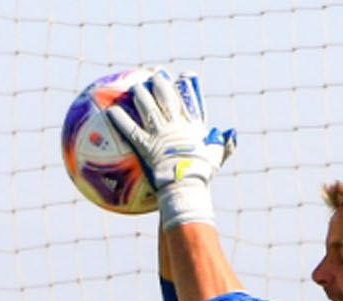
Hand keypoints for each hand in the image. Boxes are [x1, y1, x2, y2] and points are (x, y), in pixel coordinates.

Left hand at [107, 71, 235, 228]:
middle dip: (160, 83)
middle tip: (154, 74)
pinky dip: (120, 120)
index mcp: (191, 127)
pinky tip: (110, 111)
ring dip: (140, 95)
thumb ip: (224, 145)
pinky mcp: (145, 146)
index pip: (188, 101)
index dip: (184, 86)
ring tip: (134, 86)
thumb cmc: (202, 176)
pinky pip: (130, 130)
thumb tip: (232, 133)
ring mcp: (159, 134)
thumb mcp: (216, 158)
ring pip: (147, 108)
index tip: (182, 75)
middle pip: (165, 98)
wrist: (186, 185)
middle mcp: (174, 126)